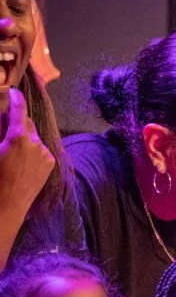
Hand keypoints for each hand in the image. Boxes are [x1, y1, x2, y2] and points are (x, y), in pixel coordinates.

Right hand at [0, 88, 54, 213]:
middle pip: (27, 122)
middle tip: (5, 125)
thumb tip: (5, 118)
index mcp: (18, 137)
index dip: (16, 99)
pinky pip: (40, 149)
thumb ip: (1, 130)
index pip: (19, 110)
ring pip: (33, 136)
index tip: (14, 92)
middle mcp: (36, 143)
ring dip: (24, 136)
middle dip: (17, 120)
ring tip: (12, 147)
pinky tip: (21, 159)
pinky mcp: (50, 164)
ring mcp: (45, 154)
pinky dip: (31, 148)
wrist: (8, 205)